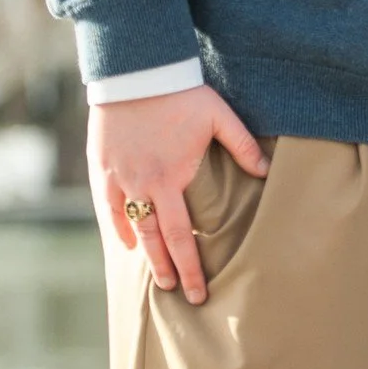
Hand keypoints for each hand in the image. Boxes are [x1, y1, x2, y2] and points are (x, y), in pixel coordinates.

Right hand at [88, 85, 267, 304]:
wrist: (137, 72)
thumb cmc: (182, 94)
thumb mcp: (219, 117)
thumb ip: (242, 146)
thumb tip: (265, 171)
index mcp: (174, 179)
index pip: (184, 236)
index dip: (191, 267)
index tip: (199, 292)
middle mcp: (145, 186)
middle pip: (158, 240)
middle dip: (171, 271)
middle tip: (181, 296)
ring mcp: (121, 179)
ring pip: (133, 228)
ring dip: (146, 256)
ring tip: (158, 278)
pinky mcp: (103, 168)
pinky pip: (108, 207)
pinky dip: (118, 228)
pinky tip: (126, 243)